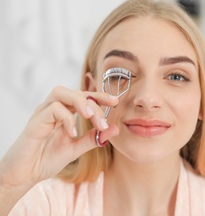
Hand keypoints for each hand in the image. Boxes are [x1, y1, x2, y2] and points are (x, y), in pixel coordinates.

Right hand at [0, 86, 118, 190]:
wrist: (24, 175)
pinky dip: (67, 119)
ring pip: (62, 93)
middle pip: (76, 92)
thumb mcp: (76, 148)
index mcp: (64, 112)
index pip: (84, 97)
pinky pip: (53, 109)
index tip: (115, 102)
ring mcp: (43, 113)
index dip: (100, 97)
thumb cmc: (46, 159)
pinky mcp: (35, 121)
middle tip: (105, 119)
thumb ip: (94, 138)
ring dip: (81, 102)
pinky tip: (73, 133)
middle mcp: (53, 108)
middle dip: (95, 101)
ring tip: (91, 117)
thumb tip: (116, 128)